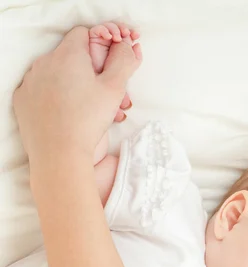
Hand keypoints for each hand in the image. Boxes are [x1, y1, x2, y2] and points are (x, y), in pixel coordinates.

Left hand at [13, 26, 141, 164]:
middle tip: (111, 96)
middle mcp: (44, 63)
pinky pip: (44, 91)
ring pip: (59, 75)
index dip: (101, 48)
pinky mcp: (23, 100)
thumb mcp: (115, 88)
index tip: (110, 67)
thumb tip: (128, 46)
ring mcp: (31, 81)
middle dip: (94, 73)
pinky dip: (59, 99)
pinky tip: (72, 115)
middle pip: (73, 57)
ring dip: (80, 87)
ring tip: (96, 111)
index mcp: (68, 54)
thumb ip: (124, 60)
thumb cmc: (88, 120)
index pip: (85, 34)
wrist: (59, 154)